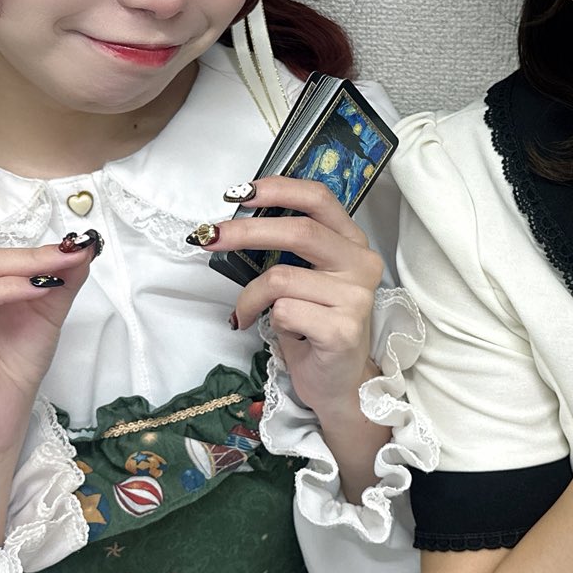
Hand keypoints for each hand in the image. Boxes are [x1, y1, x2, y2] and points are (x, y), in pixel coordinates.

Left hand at [205, 177, 384, 425]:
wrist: (339, 383)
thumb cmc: (315, 326)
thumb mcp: (308, 278)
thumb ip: (291, 249)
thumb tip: (237, 222)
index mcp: (352, 243)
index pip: (319, 199)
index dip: (279, 188)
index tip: (240, 193)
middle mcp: (361, 264)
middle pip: (299, 231)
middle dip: (246, 231)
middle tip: (211, 237)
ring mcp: (355, 298)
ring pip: (281, 278)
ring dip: (250, 297)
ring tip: (246, 312)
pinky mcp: (342, 330)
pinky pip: (283, 311)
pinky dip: (264, 320)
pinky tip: (275, 332)